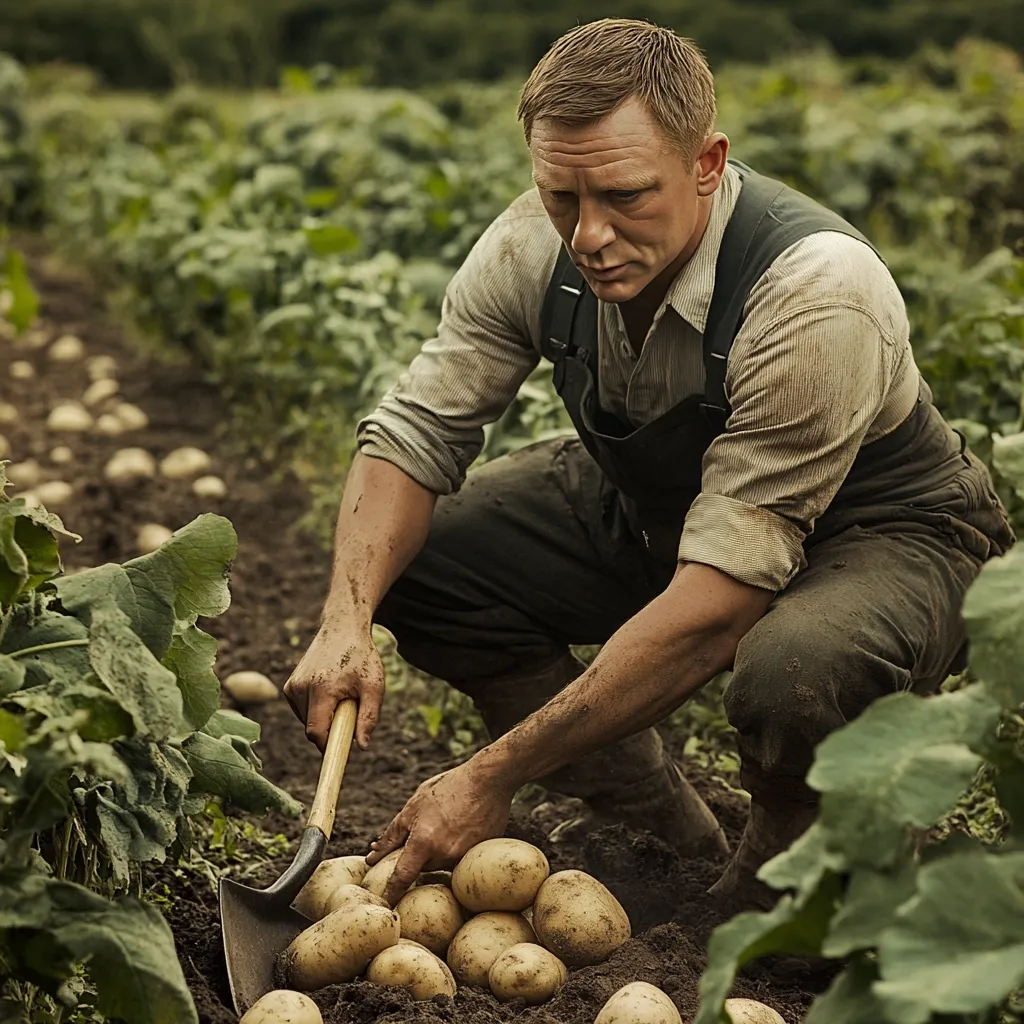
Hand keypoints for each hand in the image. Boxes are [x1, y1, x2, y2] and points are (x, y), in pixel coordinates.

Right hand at [283, 624, 384, 751]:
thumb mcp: (374, 685)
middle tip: (351, 711)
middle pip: (313, 729)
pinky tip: (330, 690)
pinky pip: (303, 711)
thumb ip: (369, 716)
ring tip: (341, 695)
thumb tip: (361, 746)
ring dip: (325, 718)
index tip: (339, 756)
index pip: (317, 732)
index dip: (328, 747)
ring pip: (308, 721)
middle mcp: (301, 688)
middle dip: (332, 729)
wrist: (342, 628)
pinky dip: (317, 710)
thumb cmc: (361, 656)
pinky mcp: (289, 686)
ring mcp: (292, 687)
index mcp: (321, 689)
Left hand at [366, 758, 516, 904]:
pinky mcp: (480, 857)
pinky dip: (456, 848)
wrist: (489, 781)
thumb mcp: (414, 805)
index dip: (391, 893)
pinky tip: (462, 827)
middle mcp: (444, 855)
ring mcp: (464, 858)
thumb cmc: (449, 788)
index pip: (402, 877)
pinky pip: (460, 860)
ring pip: (442, 864)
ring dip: (437, 852)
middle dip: (417, 857)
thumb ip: (393, 834)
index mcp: (423, 842)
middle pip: (423, 868)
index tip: (384, 903)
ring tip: (445, 824)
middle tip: (422, 834)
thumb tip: (373, 854)